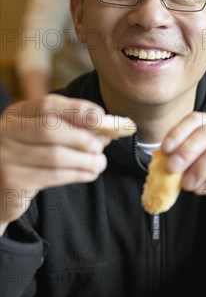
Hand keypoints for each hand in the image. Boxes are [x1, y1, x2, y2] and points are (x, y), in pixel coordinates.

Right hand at [0, 95, 109, 232]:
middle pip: (49, 128)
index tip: (100, 117)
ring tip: (100, 163)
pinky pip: (53, 176)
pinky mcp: (11, 182)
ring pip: (54, 156)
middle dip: (81, 137)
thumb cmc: (27, 160)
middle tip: (100, 147)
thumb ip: (68, 128)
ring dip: (84, 160)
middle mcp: (4, 131)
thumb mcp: (42, 138)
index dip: (76, 109)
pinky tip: (89, 174)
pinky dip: (77, 174)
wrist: (0, 192)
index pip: (46, 104)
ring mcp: (4, 157)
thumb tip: (104, 128)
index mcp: (14, 115)